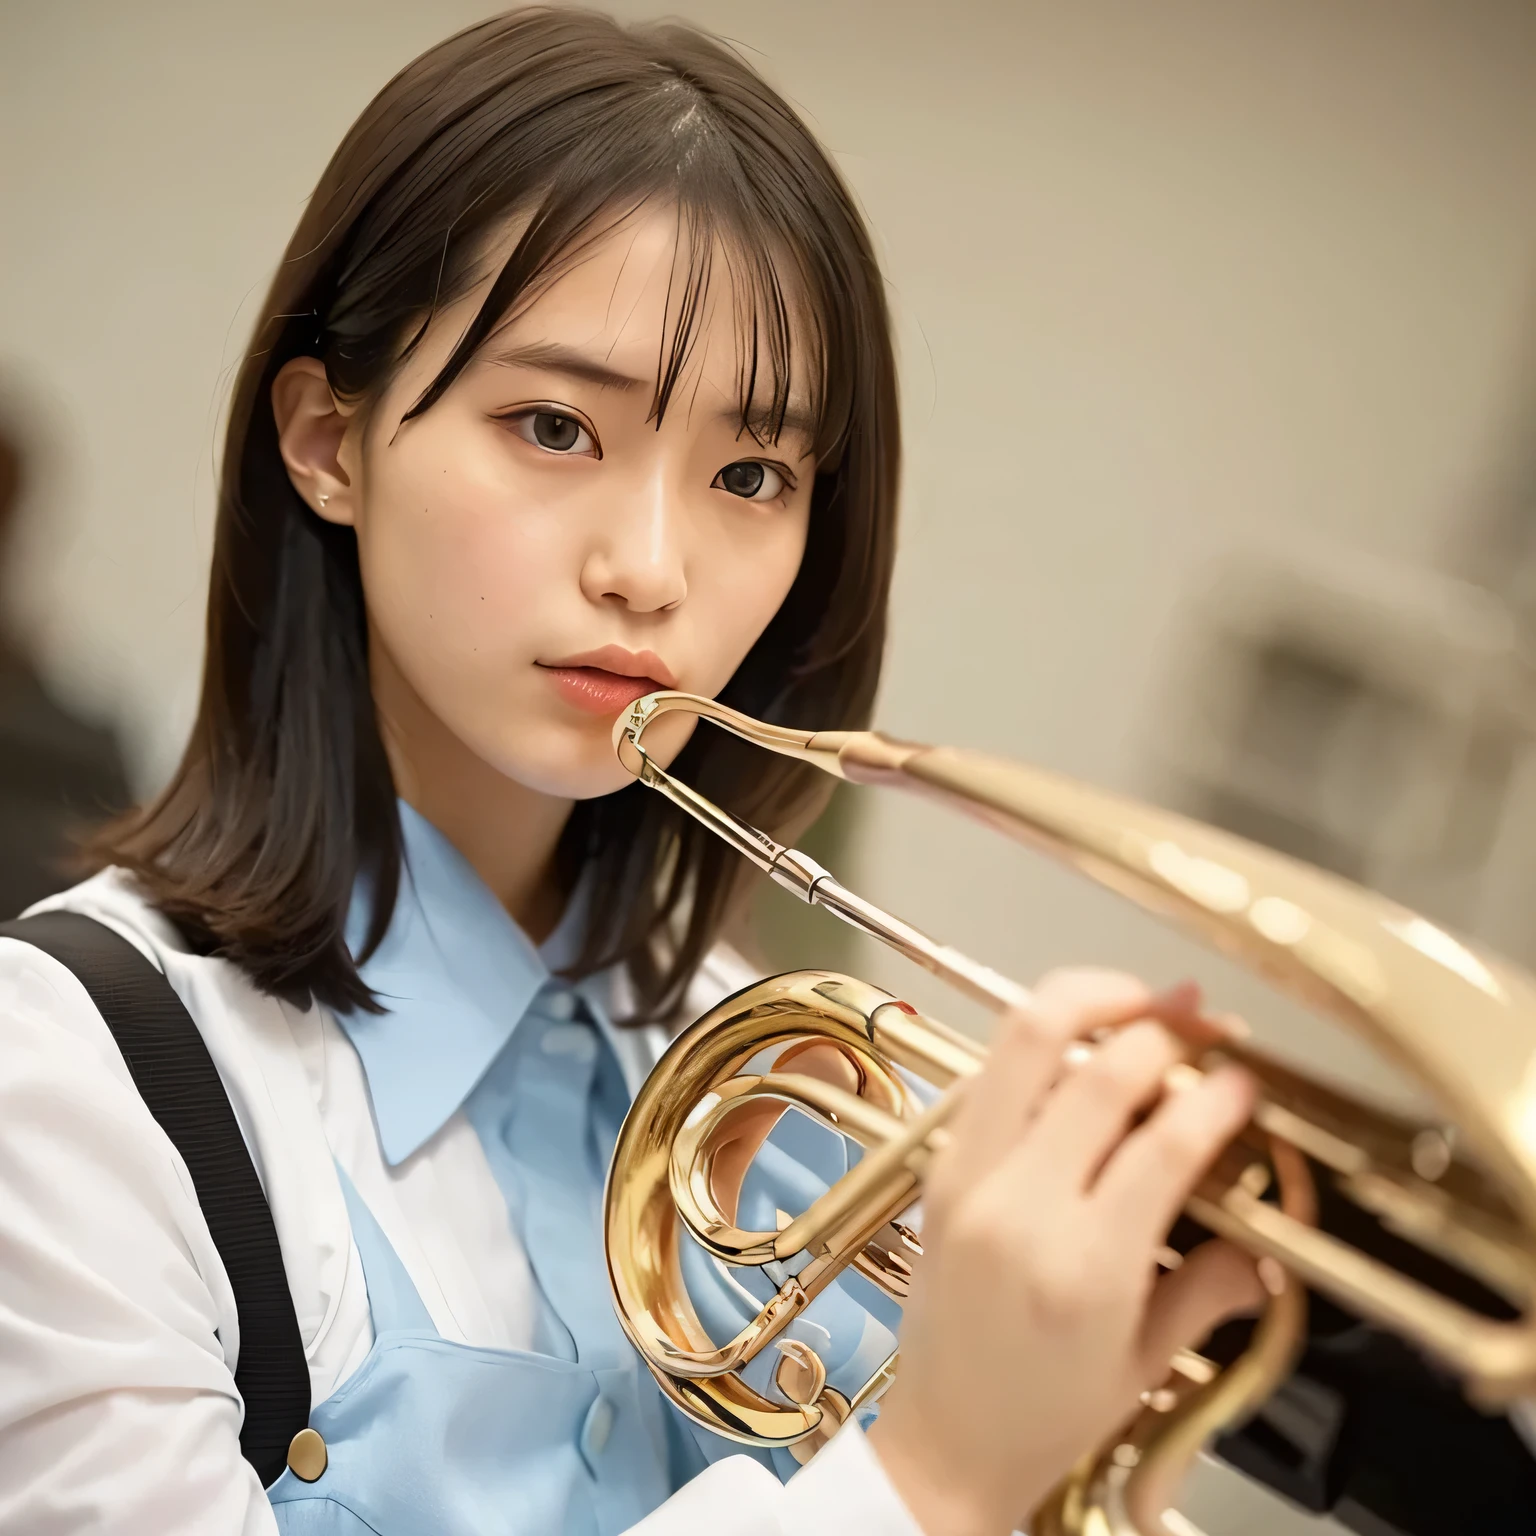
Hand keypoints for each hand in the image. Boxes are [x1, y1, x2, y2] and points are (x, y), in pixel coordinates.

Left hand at [867, 969, 1262, 1535]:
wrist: (945, 1444)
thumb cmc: (1047, 1417)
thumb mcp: (1148, 1362)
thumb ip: (1211, 1287)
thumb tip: (1264, 1238)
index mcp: (1081, 1268)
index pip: (1160, 1143)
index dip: (1214, 1095)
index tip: (1245, 1077)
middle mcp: (1015, 1206)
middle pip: (1094, 1069)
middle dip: (1161, 1026)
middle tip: (1202, 1020)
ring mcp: (965, 1175)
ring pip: (1020, 1040)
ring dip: (1087, 1000)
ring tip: (1141, 998)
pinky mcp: (938, 1164)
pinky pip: (988, 1071)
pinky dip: (1038, 1041)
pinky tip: (1080, 1044)